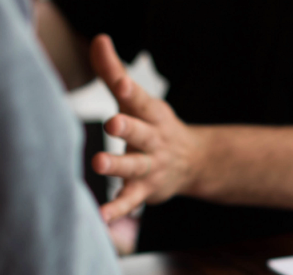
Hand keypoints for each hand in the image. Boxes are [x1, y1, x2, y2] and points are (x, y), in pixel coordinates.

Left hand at [89, 35, 203, 221]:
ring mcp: (151, 167)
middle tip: (113, 122)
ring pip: (134, 166)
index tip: (120, 83)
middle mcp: (153, 140)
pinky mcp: (145, 190)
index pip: (140, 100)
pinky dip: (117, 209)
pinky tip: (101, 216)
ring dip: (118, 166)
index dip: (130, 90)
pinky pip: (130, 201)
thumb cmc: (153, 126)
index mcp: (150, 114)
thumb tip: (99, 39)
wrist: (193, 163)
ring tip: (100, 163)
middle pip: (140, 132)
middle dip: (128, 127)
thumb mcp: (137, 99)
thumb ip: (113, 72)